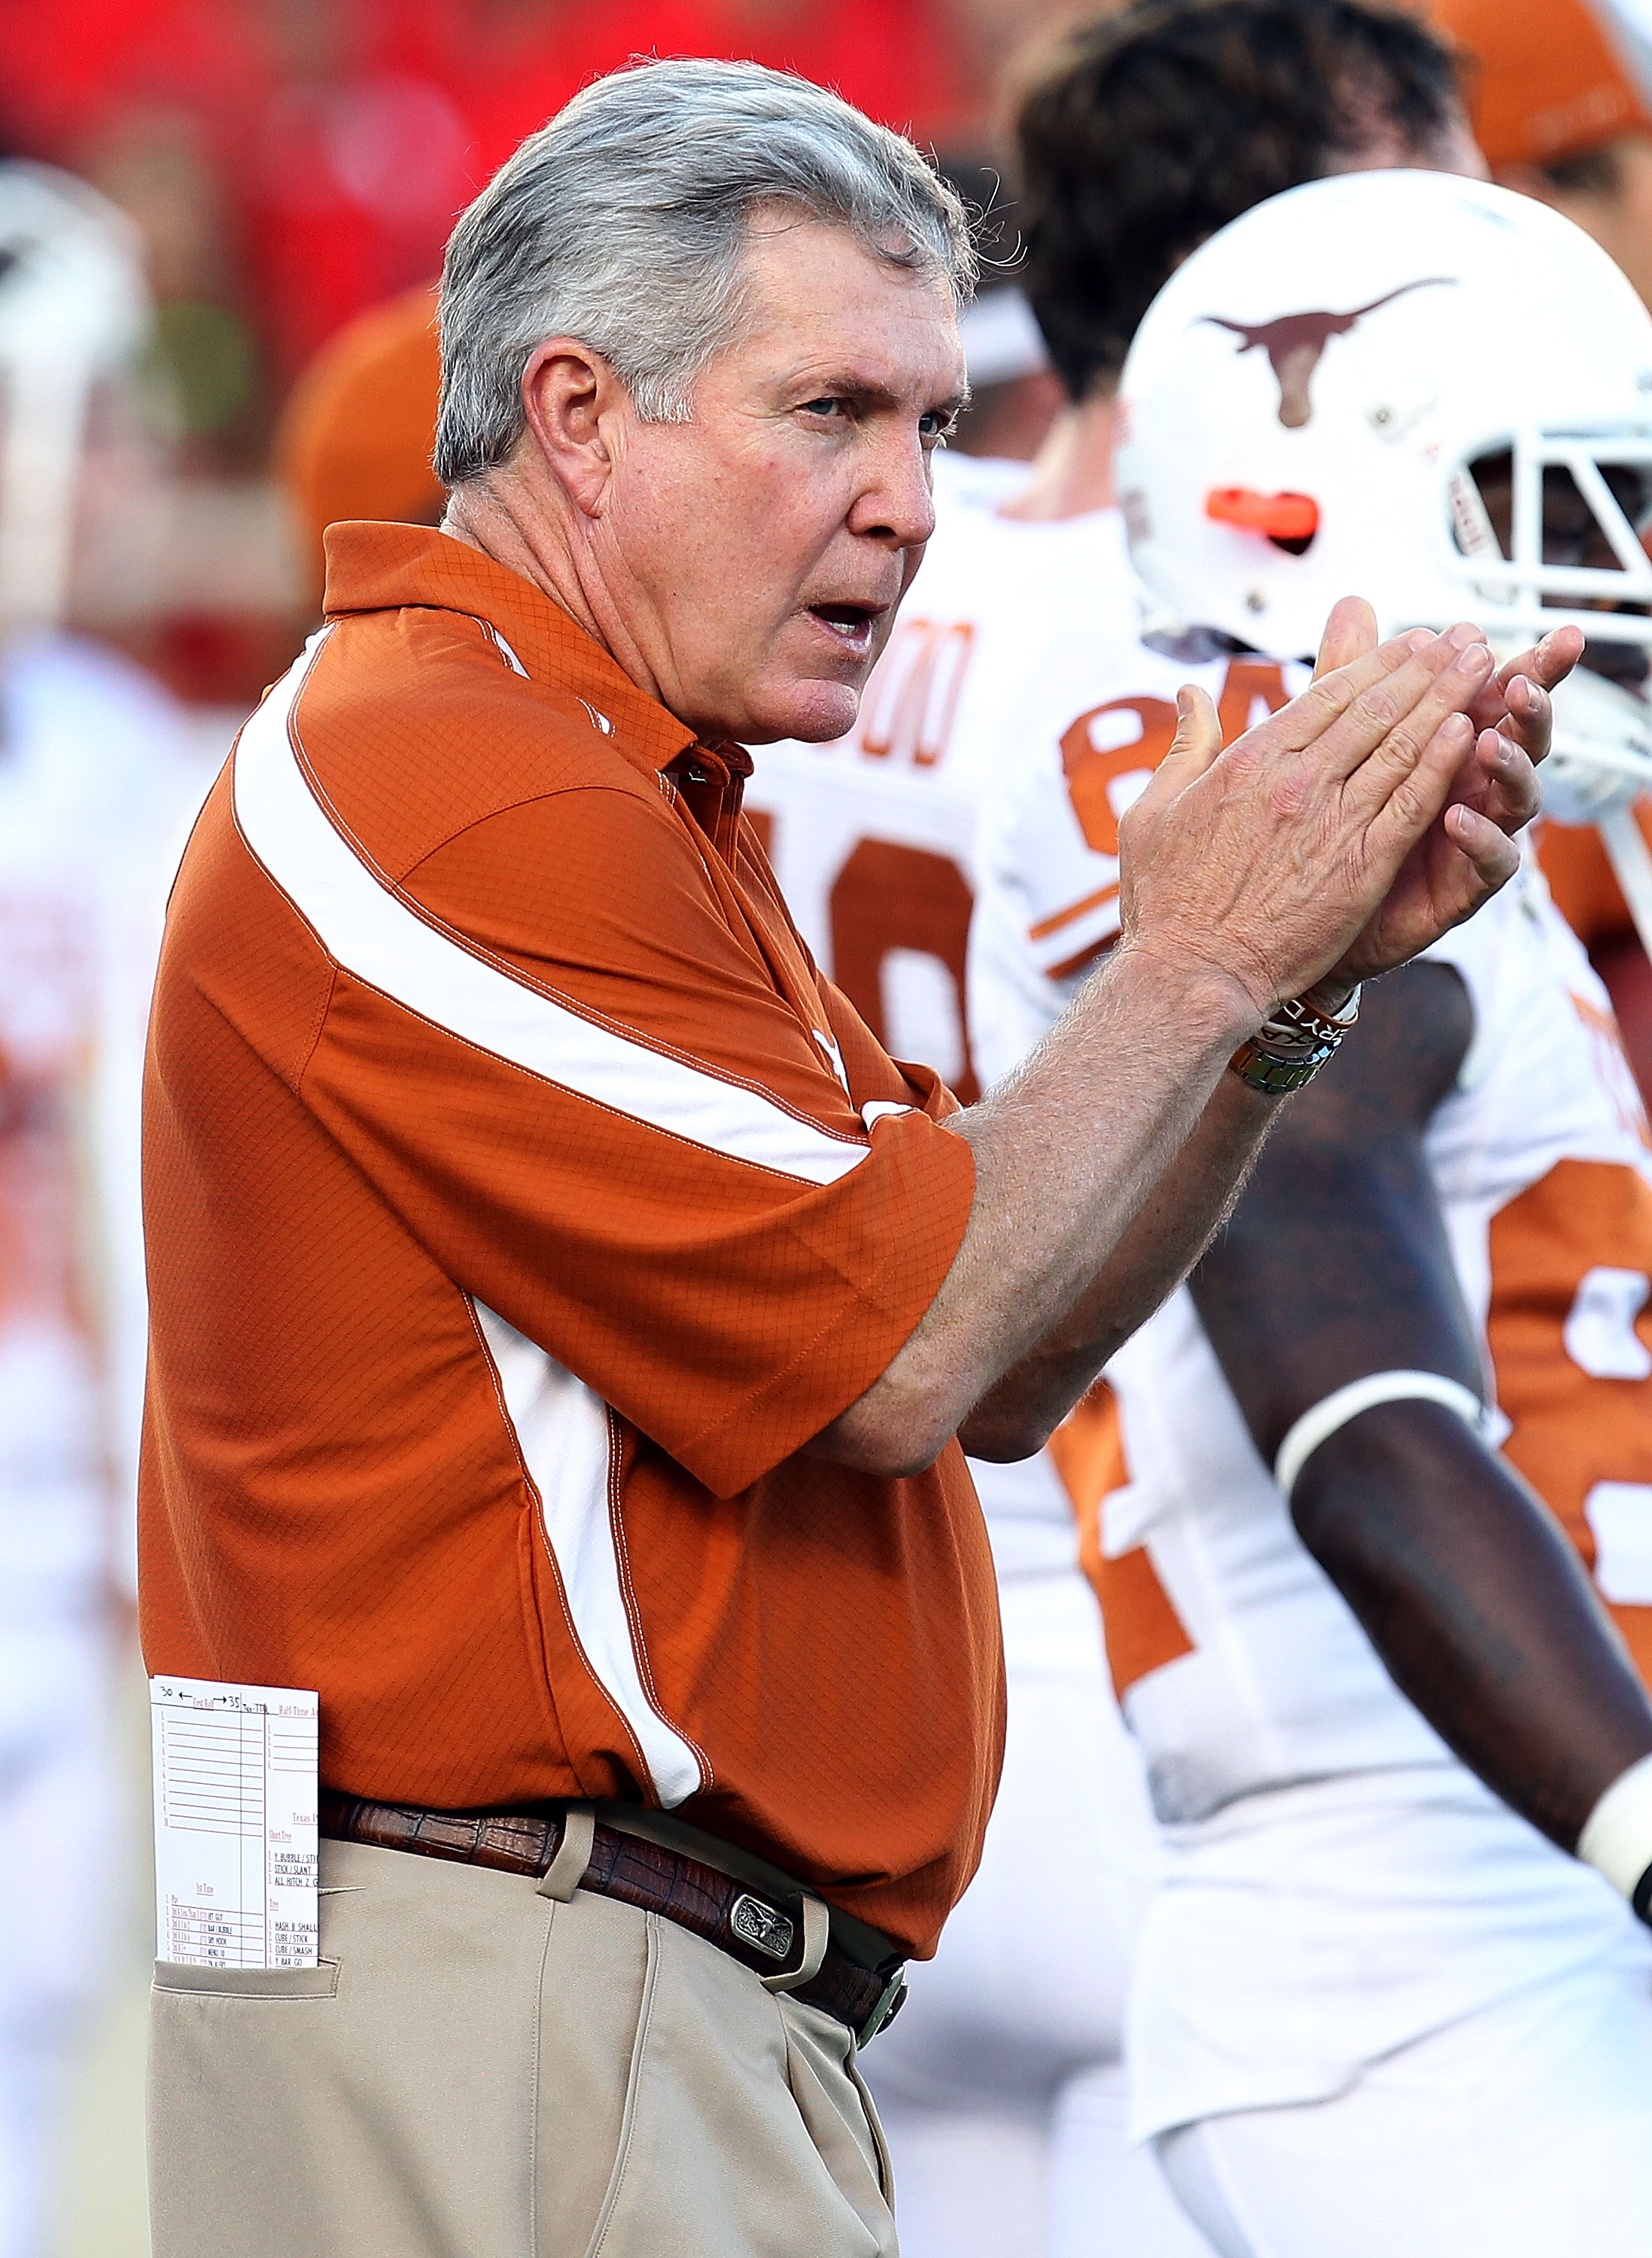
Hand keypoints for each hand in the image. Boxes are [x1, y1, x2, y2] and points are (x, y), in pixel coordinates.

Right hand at [1115, 605, 1510, 1018]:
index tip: (1410, 641)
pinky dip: (1442, 764)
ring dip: (1448, 700)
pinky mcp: (1361, 867)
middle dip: (1425, 667)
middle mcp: (1297, 781)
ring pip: (1403, 746)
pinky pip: (1411, 804)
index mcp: (1250, 762)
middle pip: (1375, 709)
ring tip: (1481, 667)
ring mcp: (1332, 823)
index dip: (1376, 662)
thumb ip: (1186, 745)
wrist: (1191, 974)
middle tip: (1462, 638)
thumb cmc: (1165, 901)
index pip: (1327, 695)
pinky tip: (1469, 733)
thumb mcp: (1155, 809)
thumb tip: (1189, 694)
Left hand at [1311, 599, 1581, 986]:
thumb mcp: (1338, 740)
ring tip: (1490, 740)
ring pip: (1518, 795)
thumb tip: (1353, 604)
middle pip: (1523, 736)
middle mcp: (1475, 783)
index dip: (1530, 664)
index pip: (1499, 693)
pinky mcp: (1465, 886)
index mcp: (1455, 742)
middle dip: (1533, 705)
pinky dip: (1481, 837)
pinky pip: (1491, 861)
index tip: (1555, 636)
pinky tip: (1458, 817)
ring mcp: (1477, 833)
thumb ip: (1351, 674)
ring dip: (1511, 764)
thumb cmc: (1333, 824)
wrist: (1306, 912)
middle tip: (1524, 681)